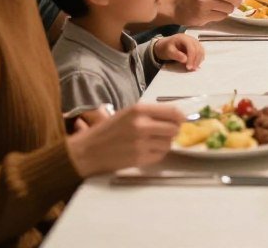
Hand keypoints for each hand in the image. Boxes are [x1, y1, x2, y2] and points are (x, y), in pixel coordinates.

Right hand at [66, 103, 184, 176]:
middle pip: (174, 128)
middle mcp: (141, 125)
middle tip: (165, 133)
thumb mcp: (127, 114)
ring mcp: (141, 143)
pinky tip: (146, 151)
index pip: (172, 112)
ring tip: (151, 142)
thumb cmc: (107, 130)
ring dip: (164, 143)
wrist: (87, 151)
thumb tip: (177, 117)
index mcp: (138, 110)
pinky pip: (160, 155)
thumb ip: (150, 114)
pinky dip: (157, 154)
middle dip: (173, 131)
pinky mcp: (139, 158)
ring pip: (168, 143)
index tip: (180, 120)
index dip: (180, 117)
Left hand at [153, 33, 204, 70]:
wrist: (164, 45)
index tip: (188, 67)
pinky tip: (194, 65)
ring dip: (198, 60)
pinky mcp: (196, 47)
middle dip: (196, 60)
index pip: (191, 47)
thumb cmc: (166, 48)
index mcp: (183, 38)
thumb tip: (185, 60)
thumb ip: (176, 55)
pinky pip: (200, 53)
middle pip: (198, 49)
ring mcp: (194, 42)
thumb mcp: (168, 51)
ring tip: (193, 68)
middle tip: (191, 69)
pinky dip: (199, 59)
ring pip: (201, 51)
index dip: (191, 58)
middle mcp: (191, 39)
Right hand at [168, 0, 248, 25]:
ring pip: (230, 8)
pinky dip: (221, 16)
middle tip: (234, 3)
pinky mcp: (203, 15)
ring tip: (218, 7)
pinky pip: (222, 16)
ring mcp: (204, 2)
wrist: (175, 5)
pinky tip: (212, 13)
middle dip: (238, 1)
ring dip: (228, 9)